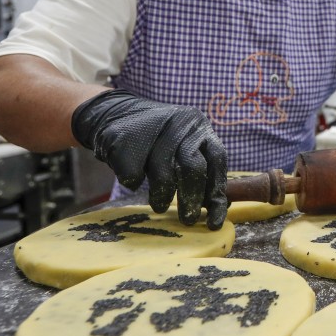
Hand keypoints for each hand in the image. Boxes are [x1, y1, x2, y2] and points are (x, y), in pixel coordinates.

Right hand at [71, 89, 228, 228]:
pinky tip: (132, 175)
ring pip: (163, 174)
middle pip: (193, 167)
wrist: (115, 113)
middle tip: (188, 220)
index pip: (216, 161)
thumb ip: (200, 170)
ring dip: (161, 196)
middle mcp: (182, 123)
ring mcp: (153, 127)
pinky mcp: (125, 137)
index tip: (214, 222)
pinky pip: (133, 174)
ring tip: (159, 204)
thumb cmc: (156, 142)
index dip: (216, 193)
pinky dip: (133, 183)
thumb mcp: (182, 148)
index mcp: (200, 127)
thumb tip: (220, 207)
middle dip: (191, 199)